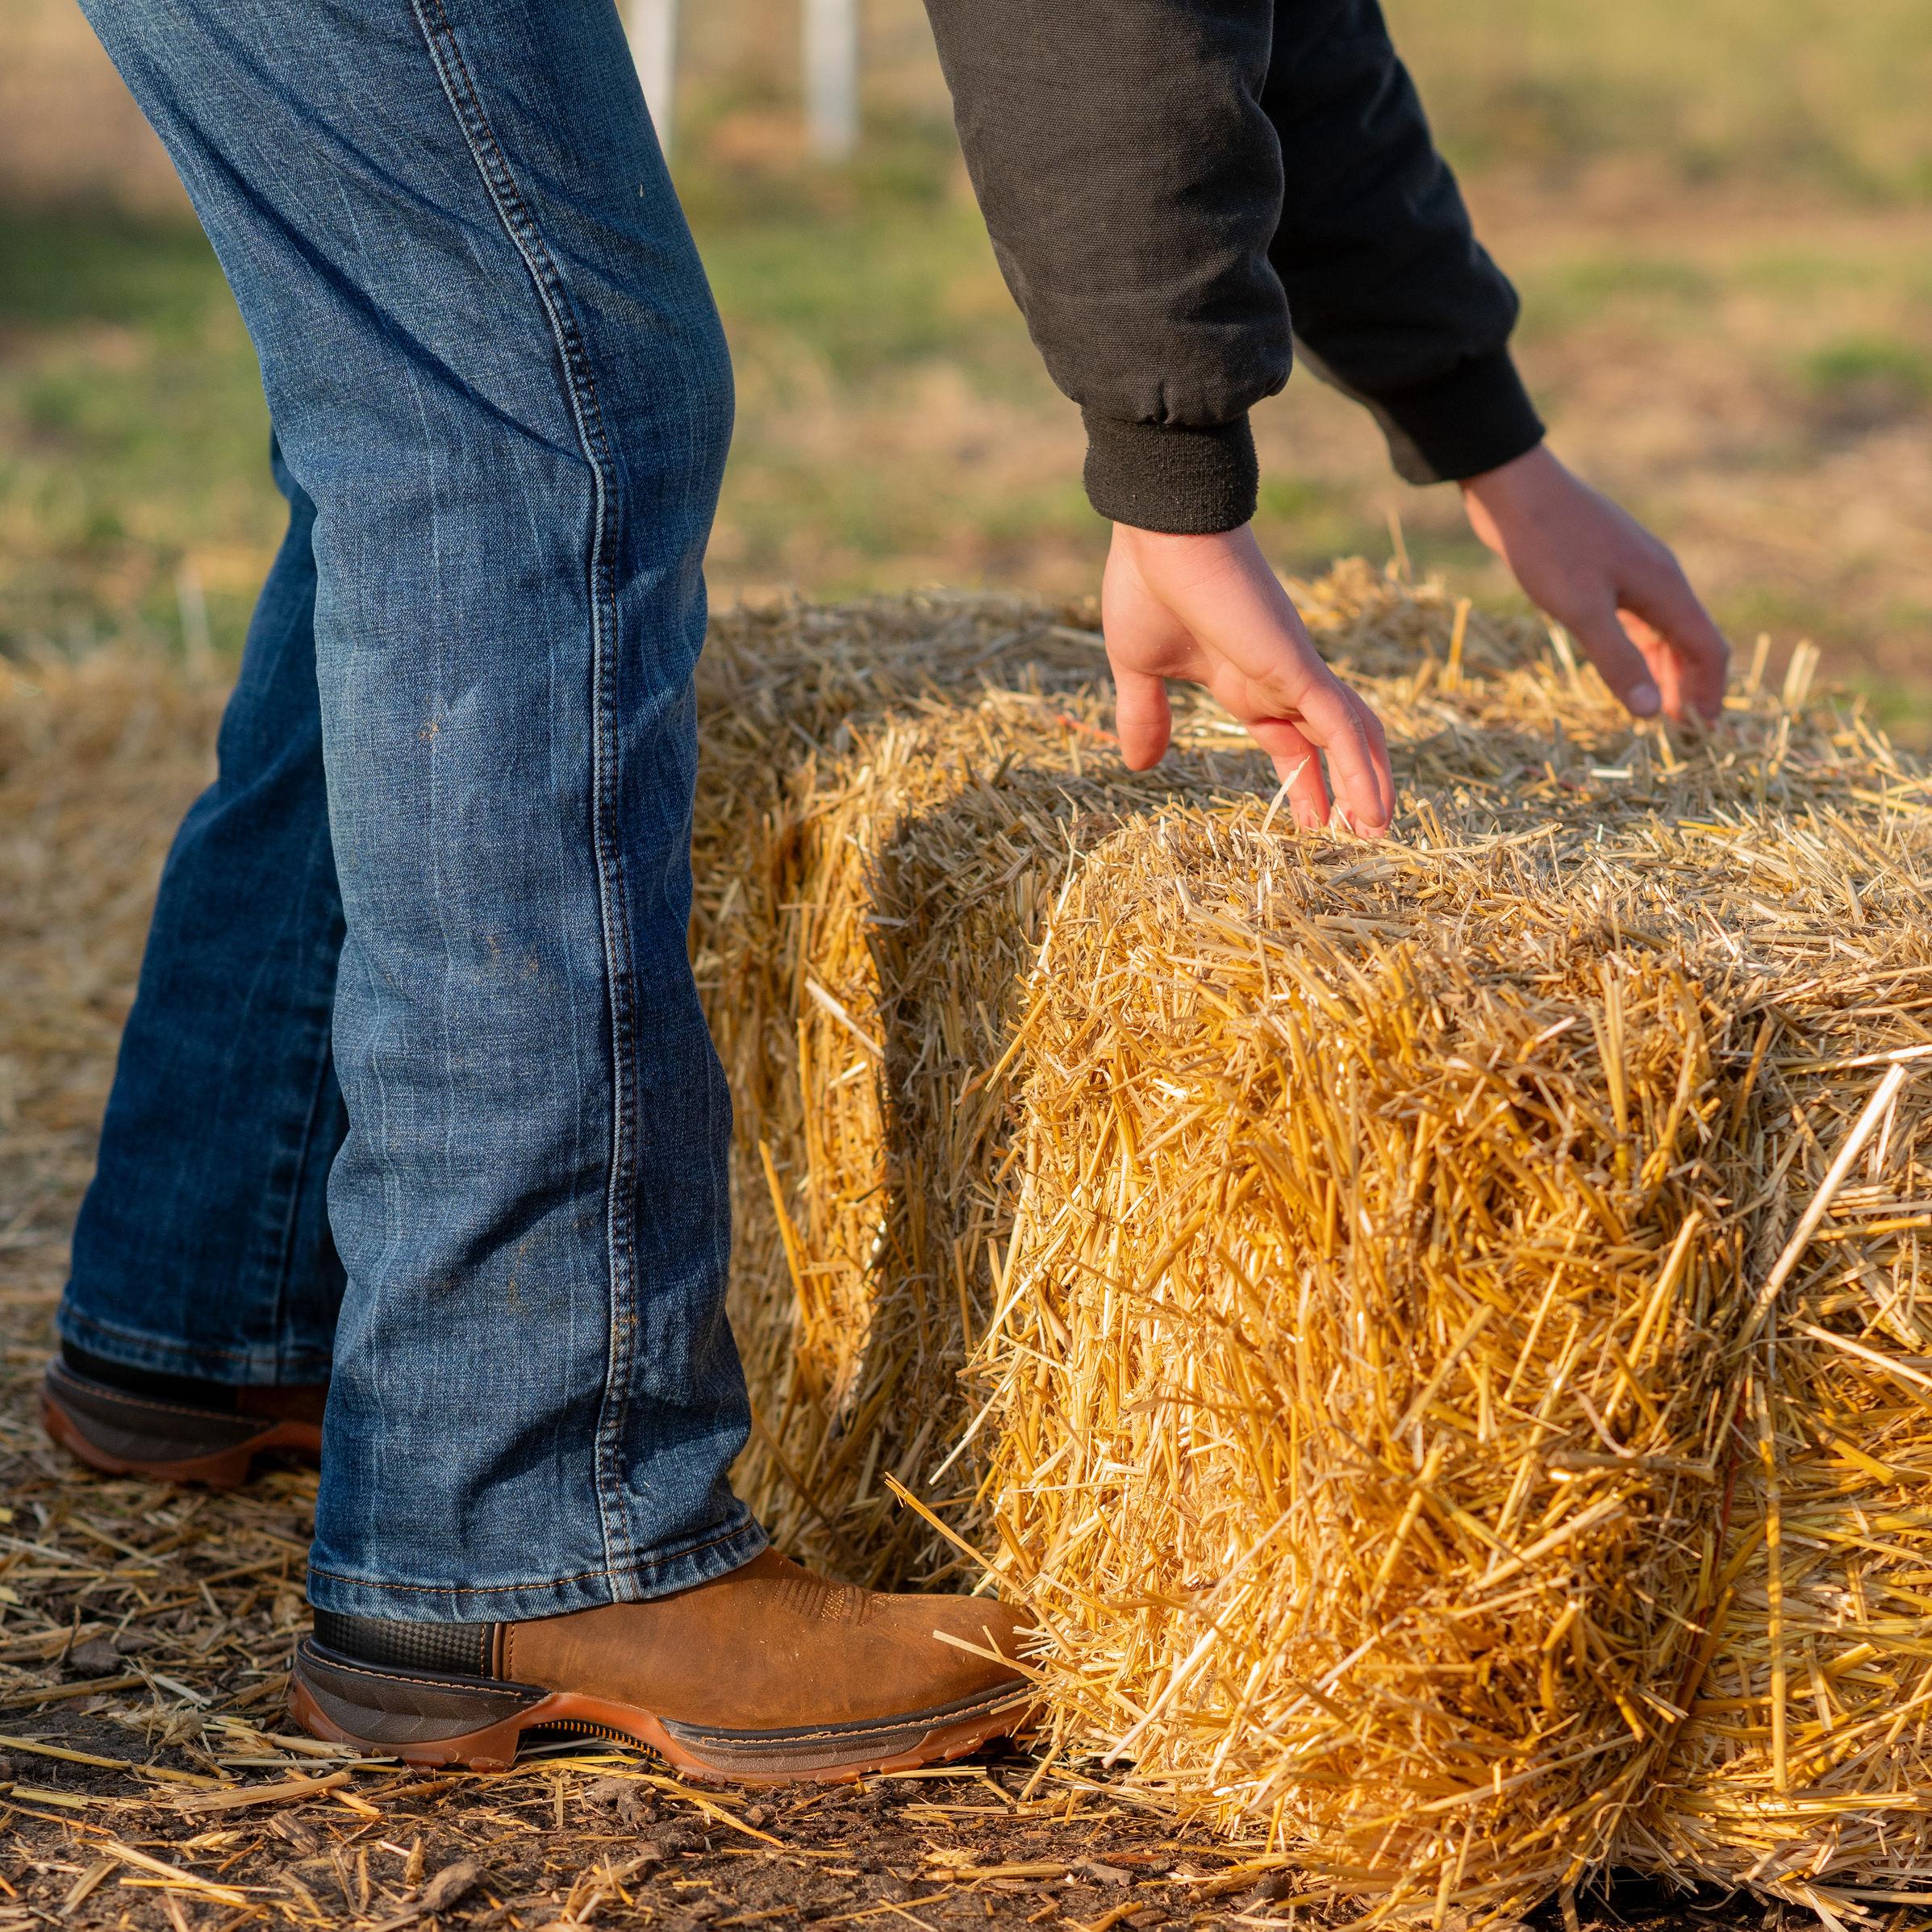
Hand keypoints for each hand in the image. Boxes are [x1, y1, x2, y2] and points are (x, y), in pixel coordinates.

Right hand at [1101, 523, 1394, 834]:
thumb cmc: (1148, 582)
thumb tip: (1139, 764)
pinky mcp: (1299, 670)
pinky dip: (1362, 772)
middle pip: (1331, 743)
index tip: (1307, 825)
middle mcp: (1278, 679)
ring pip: (1354, 738)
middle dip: (1342, 791)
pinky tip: (1372, 812)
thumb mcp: (1139, 668)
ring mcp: (1294, 674)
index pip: (1288, 740)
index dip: (1302, 782)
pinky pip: (1345, 729)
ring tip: (1377, 832)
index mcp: (1244, 680)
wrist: (1162, 530)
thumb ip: (1144, 715)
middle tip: (1352, 838)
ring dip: (1369, 786)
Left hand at [1460, 443, 1727, 722]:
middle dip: (1691, 686)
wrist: (1516, 489)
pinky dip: (1641, 649)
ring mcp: (1635, 572)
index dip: (1709, 692)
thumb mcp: (1581, 610)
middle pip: (1691, 641)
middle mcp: (1660, 578)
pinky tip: (1627, 668)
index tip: (1702, 733)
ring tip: (1657, 709)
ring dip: (1665, 671)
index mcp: (1665, 587)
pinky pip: (1638, 618)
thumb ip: (1617, 660)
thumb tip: (1651, 711)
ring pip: (1664, 630)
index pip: (1706, 648)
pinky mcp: (1607, 569)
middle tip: (1682, 732)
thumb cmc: (1548, 546)